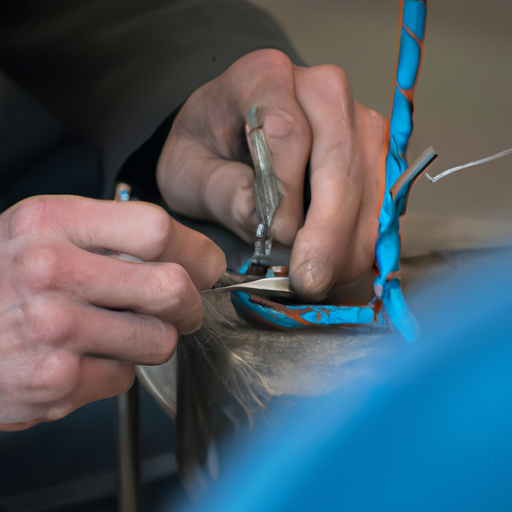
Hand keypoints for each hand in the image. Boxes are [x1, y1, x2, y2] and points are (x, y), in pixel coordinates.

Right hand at [0, 196, 224, 430]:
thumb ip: (107, 234)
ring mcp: (53, 330)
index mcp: (53, 224)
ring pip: (159, 341)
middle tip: (179, 308)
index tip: (203, 265)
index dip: (196, 252)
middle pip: (172, 288)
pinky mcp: (54, 381)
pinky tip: (83, 357)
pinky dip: (115, 371)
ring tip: (118, 333)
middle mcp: (52, 273)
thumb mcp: (39, 231)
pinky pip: (125, 378)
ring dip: (151, 341)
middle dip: (189, 304)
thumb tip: (181, 253)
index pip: (157, 230)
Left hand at [157, 49, 385, 301]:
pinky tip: (339, 266)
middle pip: (340, 158)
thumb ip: (221, 191)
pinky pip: (380, 199)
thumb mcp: (187, 170)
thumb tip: (269, 221)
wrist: (227, 136)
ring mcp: (356, 119)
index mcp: (264, 77)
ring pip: (368, 183)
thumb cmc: (206, 149)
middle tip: (311, 280)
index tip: (276, 239)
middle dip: (328, 229)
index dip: (285, 193)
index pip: (287, 132)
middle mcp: (321, 89)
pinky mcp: (374, 151)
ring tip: (320, 279)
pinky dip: (361, 239)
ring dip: (348, 241)